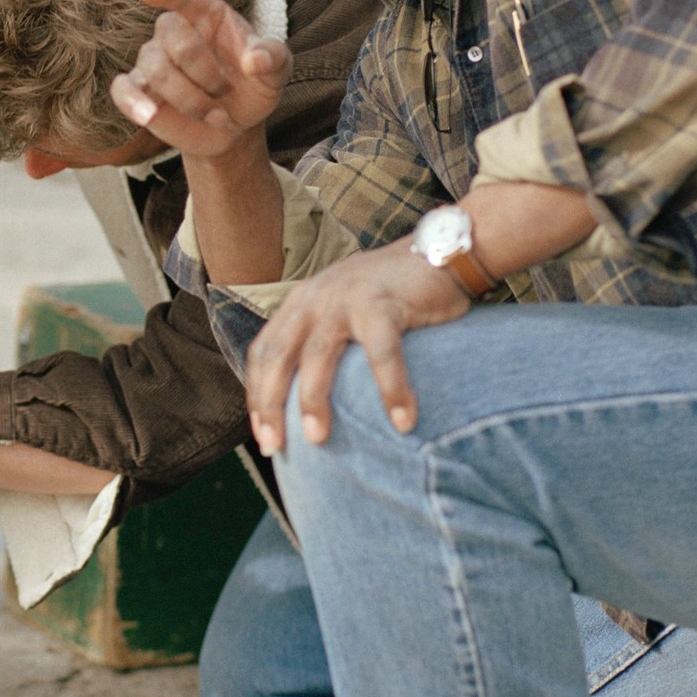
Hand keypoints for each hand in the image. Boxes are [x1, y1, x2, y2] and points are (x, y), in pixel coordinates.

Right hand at [110, 0, 290, 157]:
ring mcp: (152, 61)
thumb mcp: (277, 71)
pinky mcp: (139, 91)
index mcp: (208, 14)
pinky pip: (122, 90)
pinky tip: (148, 115)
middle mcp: (174, 32)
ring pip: (154, 69)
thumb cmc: (254, 85)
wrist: (238, 123)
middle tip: (225, 93)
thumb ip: (274, 58)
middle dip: (203, 71)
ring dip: (188, 97)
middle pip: (173, 36)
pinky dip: (133, 102)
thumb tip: (255, 60)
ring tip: (214, 115)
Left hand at [244, 245, 469, 452]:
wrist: (439, 250)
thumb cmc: (392, 293)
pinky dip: (391, 389)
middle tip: (273, 446)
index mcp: (301, 303)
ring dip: (314, 400)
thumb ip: (322, 339)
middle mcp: (316, 299)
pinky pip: (382, 352)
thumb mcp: (342, 309)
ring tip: (318, 439)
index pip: (264, 352)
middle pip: (279, 355)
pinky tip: (401, 422)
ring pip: (318, 354)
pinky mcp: (384, 303)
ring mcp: (346, 299)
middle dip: (270, 403)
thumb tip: (310, 401)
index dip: (257, 394)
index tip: (261, 434)